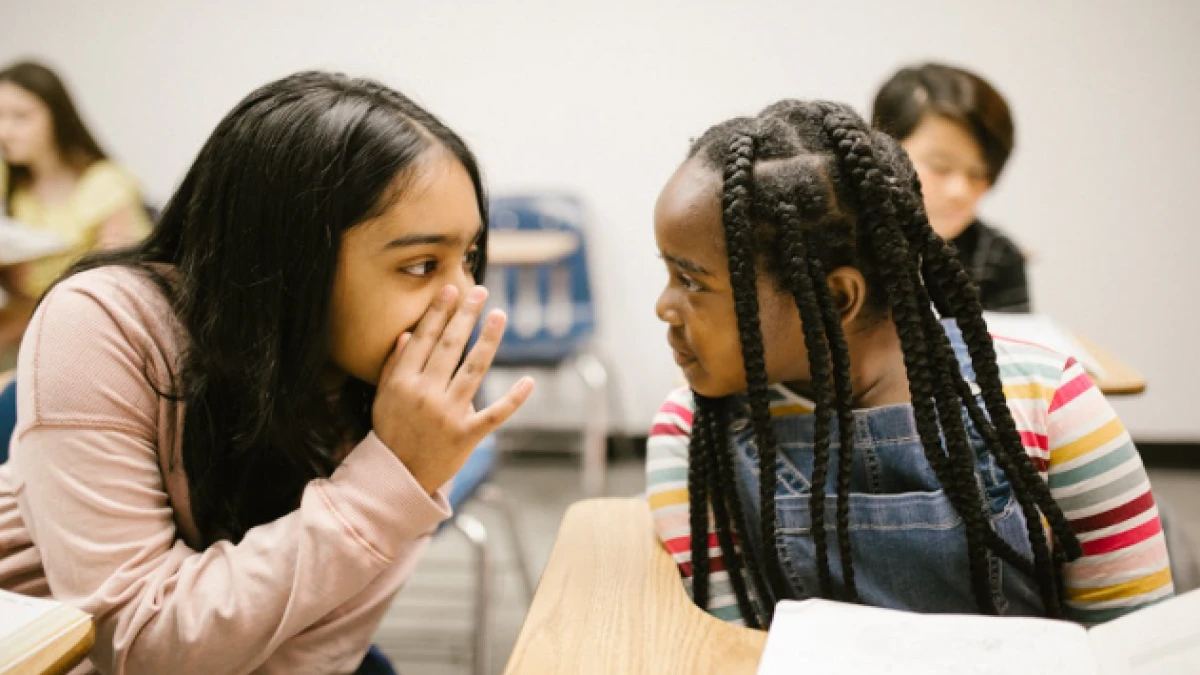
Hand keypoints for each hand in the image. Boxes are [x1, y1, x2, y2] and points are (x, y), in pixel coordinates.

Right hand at [372, 284, 532, 494]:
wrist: (398, 477)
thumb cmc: (391, 432)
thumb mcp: (383, 397)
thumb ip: (393, 365)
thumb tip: (408, 333)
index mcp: (403, 382)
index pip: (424, 339)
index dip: (438, 312)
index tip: (451, 290)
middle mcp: (425, 394)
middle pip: (450, 347)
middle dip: (466, 316)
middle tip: (480, 292)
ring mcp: (448, 415)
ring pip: (473, 370)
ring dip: (488, 340)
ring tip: (499, 315)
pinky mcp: (467, 436)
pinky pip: (495, 414)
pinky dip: (513, 399)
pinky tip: (528, 381)